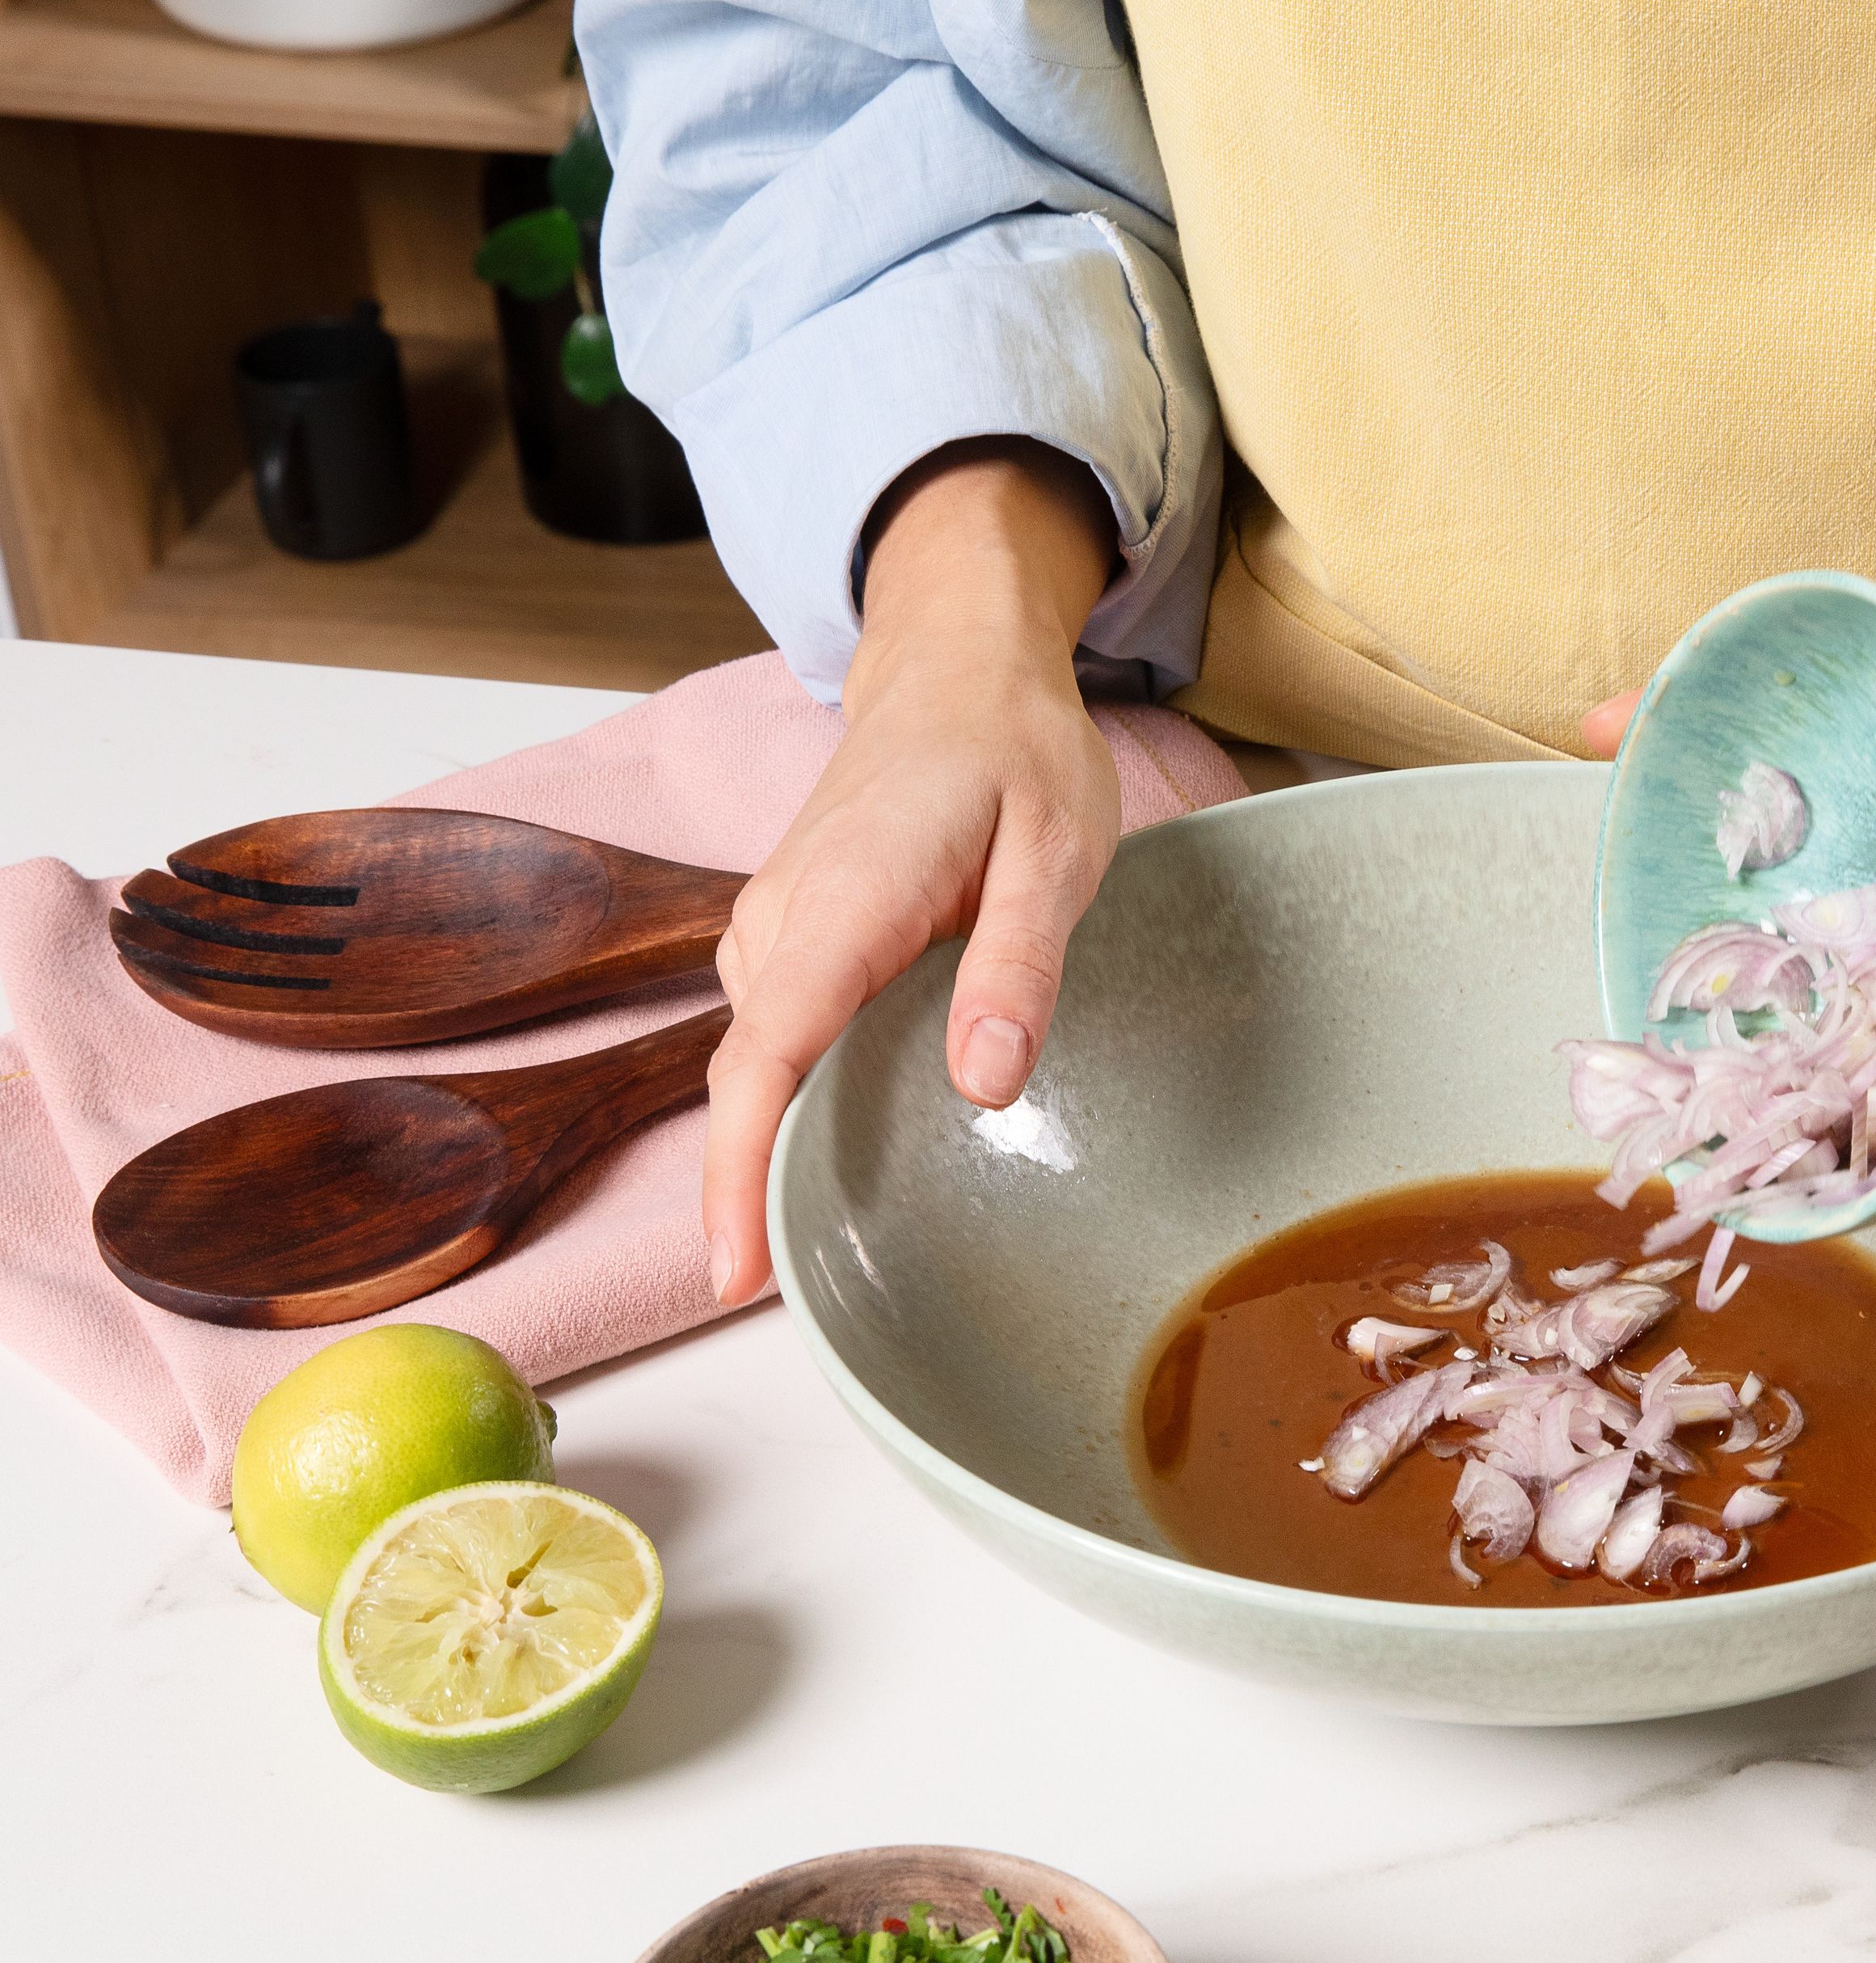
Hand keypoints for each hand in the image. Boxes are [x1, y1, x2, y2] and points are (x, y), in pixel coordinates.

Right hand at [701, 442, 1118, 1303]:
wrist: (957, 670)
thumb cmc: (1013, 752)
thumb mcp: (1057, 851)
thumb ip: (1020, 964)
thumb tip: (985, 1082)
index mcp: (839, 907)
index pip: (762, 1063)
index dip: (737, 1174)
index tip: (732, 1273)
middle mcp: (781, 925)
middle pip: (756, 1083)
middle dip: (766, 1191)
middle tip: (830, 1292)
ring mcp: (773, 930)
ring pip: (770, 1063)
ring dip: (793, 1145)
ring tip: (852, 1235)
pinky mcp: (790, 938)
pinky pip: (786, 1036)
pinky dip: (811, 1093)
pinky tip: (869, 1137)